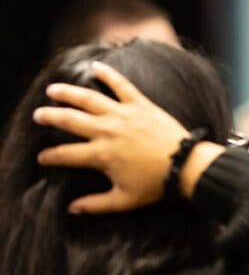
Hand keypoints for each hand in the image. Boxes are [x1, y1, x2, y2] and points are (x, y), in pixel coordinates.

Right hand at [33, 60, 190, 213]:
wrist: (185, 165)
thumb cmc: (155, 184)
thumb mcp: (124, 200)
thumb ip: (96, 204)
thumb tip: (72, 208)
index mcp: (101, 155)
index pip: (65, 154)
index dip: (50, 156)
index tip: (42, 157)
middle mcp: (107, 131)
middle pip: (70, 121)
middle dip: (50, 117)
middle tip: (38, 115)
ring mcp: (123, 115)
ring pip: (89, 99)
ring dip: (68, 93)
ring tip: (53, 89)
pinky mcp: (141, 105)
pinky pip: (122, 85)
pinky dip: (108, 74)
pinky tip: (96, 66)